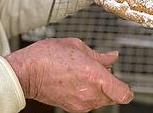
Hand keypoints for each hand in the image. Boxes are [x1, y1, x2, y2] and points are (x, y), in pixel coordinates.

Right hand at [4, 38, 132, 111]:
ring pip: (102, 100)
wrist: (27, 72)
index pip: (124, 93)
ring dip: (98, 90)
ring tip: (82, 75)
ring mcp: (81, 103)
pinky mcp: (73, 108)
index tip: (122, 82)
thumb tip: (112, 58)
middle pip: (114, 96)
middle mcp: (90, 93)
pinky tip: (75, 82)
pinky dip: (87, 94)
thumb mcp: (76, 46)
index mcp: (94, 76)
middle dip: (110, 85)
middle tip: (96, 71)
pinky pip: (89, 103)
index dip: (126, 88)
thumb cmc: (47, 56)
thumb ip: (99, 55)